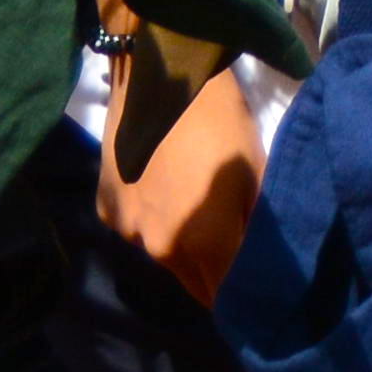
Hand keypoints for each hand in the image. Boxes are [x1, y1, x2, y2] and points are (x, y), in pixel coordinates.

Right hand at [98, 70, 265, 305]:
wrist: (161, 71)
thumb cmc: (221, 119)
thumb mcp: (256, 172)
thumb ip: (258, 229)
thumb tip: (265, 266)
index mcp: (204, 244)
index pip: (226, 299)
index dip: (243, 297)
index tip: (256, 289)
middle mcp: (160, 250)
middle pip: (194, 284)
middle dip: (214, 274)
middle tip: (230, 244)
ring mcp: (126, 230)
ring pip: (163, 258)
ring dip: (181, 246)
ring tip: (193, 207)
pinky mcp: (105, 208)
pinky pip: (135, 229)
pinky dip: (150, 219)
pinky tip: (161, 185)